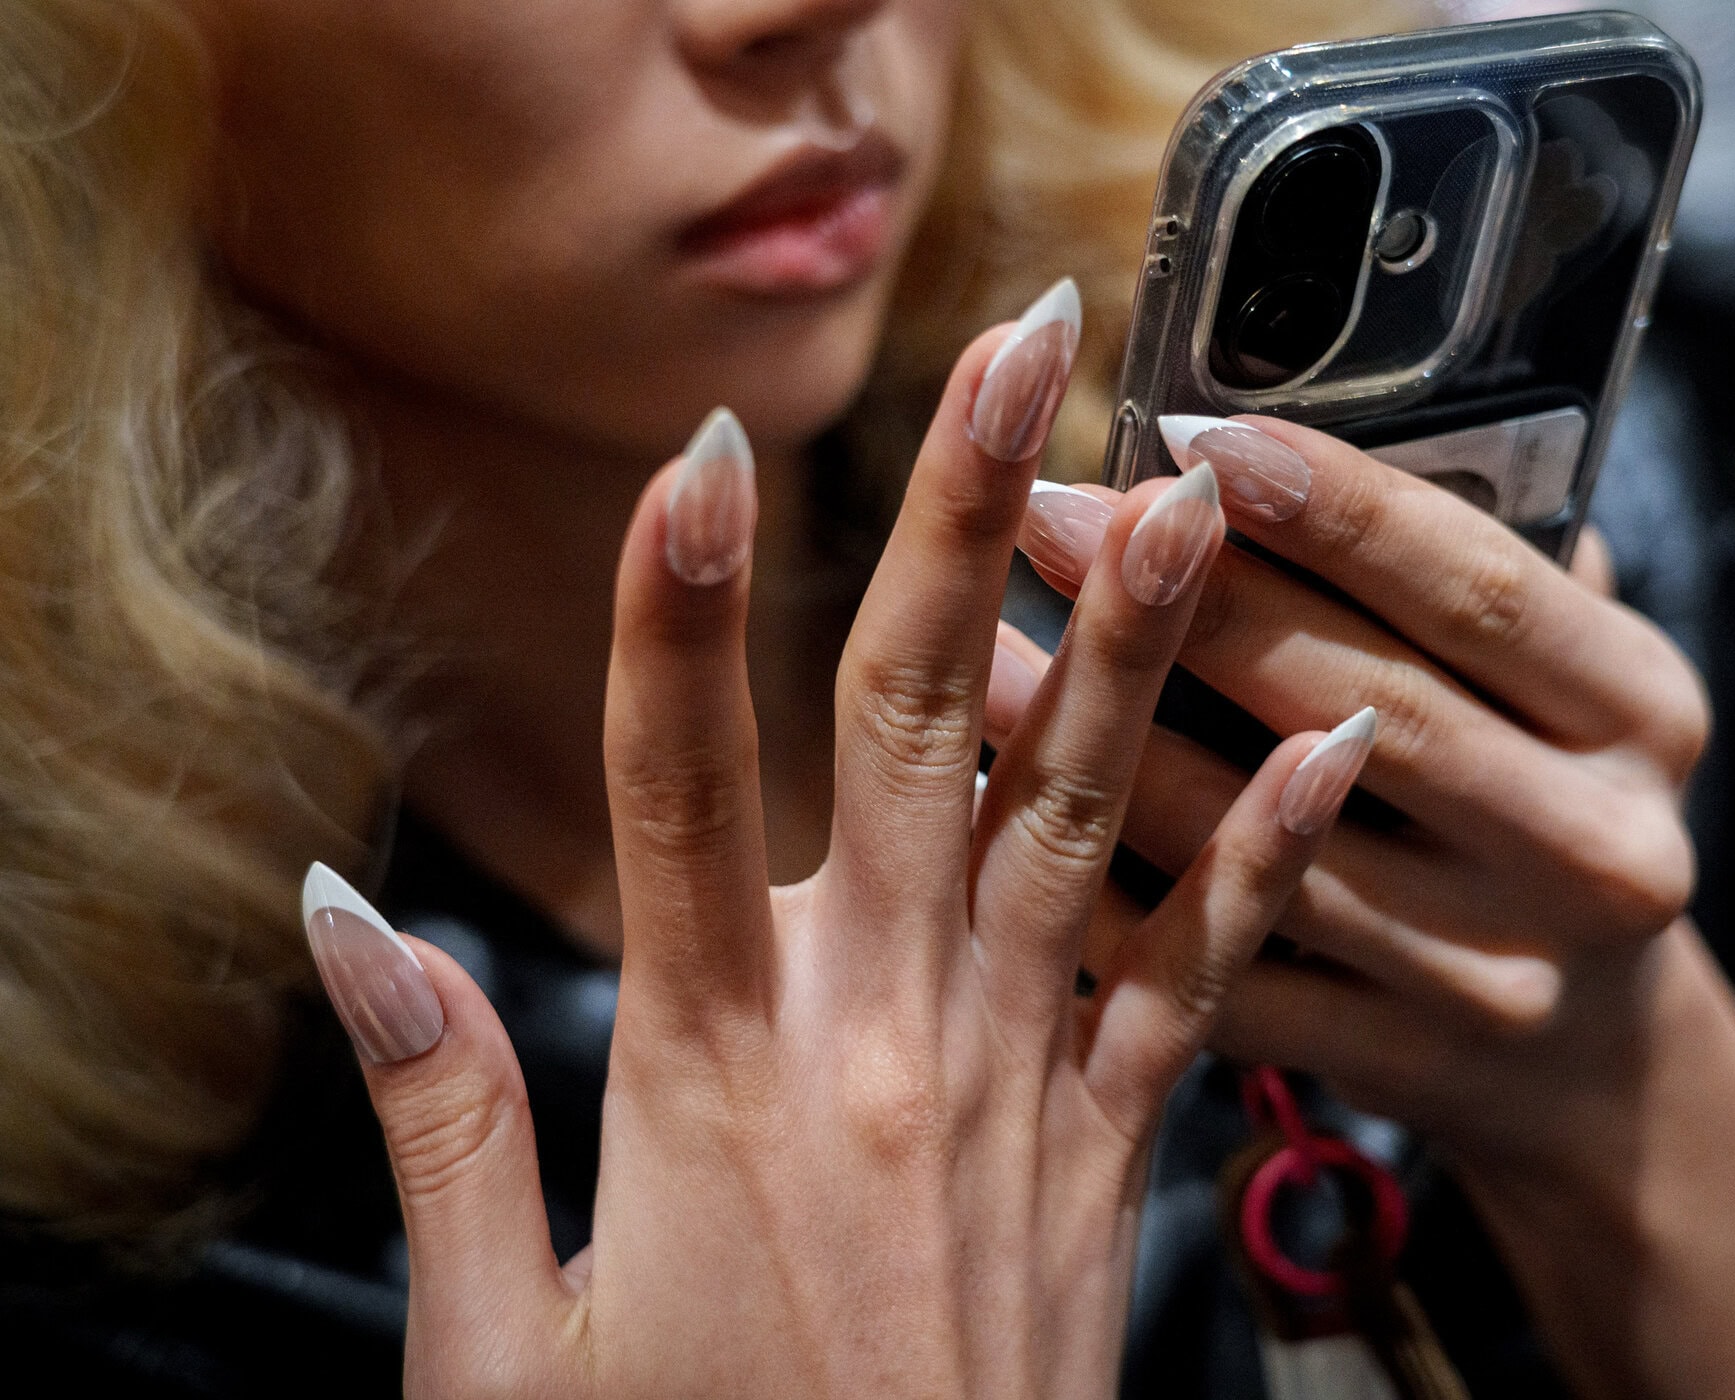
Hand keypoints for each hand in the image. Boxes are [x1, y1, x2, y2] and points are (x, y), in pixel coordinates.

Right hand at [298, 296, 1373, 1397]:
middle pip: (917, 733)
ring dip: (1139, 637)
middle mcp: (881, 1042)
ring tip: (1196, 483)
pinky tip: (1334, 736)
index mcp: (710, 1074)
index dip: (673, 611)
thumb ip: (434, 1119)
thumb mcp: (500, 1354)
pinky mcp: (1110, 1153)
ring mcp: (1017, 1088)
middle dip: (964, 524)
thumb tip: (350, 921)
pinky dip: (1269, 851)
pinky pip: (1204, 977)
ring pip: (1081, 814)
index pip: (674, 789)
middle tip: (1020, 352)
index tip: (699, 451)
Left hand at [1000, 419, 1734, 1399]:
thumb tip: (1277, 435)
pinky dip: (1107, 883)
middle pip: (1362, 705)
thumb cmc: (1537, 794)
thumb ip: (1464, 571)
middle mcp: (1597, 849)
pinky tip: (1003, 802)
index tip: (1197, 433)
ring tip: (979, 645)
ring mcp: (1500, 974)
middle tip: (1045, 514)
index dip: (1336, 509)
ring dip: (1108, 738)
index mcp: (1646, 717)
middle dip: (1188, 602)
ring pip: (1266, 844)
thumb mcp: (1563, 682)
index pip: (1479, 588)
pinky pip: (1220, 969)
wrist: (1591, 1054)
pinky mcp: (1396, 1063)